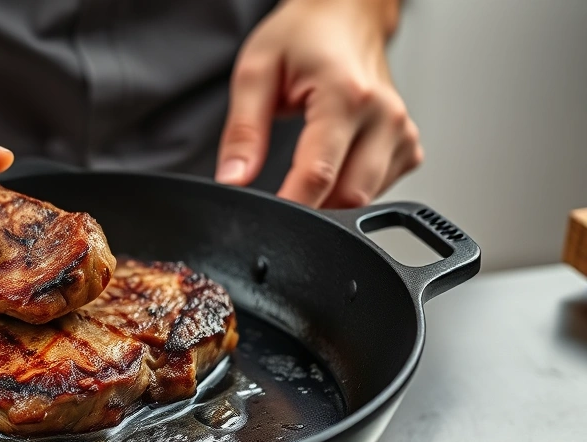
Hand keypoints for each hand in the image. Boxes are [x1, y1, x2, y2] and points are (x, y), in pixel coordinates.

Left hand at [216, 0, 421, 207]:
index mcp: (347, 96)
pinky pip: (377, 189)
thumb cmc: (303, 37)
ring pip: (364, 199)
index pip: (318, 175)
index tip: (266, 220)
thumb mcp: (256, 73)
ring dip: (330, 200)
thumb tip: (234, 178)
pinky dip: (349, 189)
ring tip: (304, 166)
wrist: (344, 16)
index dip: (289, 207)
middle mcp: (384, 116)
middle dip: (309, 207)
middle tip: (278, 194)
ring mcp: (402, 132)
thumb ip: (243, 131)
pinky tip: (333, 162)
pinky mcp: (408, 145)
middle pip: (347, 196)